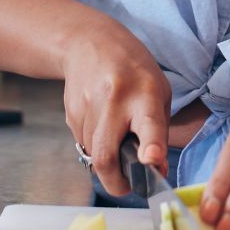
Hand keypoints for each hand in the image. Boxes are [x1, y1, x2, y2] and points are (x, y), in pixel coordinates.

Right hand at [61, 11, 170, 197]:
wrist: (90, 43)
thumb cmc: (134, 71)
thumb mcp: (159, 92)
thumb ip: (159, 131)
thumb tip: (156, 170)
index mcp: (145, 94)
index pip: (149, 125)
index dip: (151, 147)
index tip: (152, 162)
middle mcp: (115, 101)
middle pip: (106, 155)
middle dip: (114, 182)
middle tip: (125, 186)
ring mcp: (89, 107)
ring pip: (92, 154)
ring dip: (105, 159)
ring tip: (116, 138)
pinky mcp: (71, 113)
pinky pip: (82, 144)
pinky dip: (94, 145)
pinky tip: (101, 124)